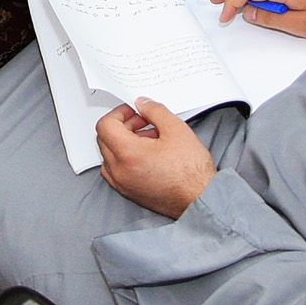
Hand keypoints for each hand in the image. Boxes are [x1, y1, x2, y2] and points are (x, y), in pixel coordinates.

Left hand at [96, 99, 217, 217]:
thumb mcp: (176, 129)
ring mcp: (123, 184)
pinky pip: (115, 171)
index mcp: (127, 153)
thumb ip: (155, 111)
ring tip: (149, 138)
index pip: (105, 125)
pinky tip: (146, 155)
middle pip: (105, 139)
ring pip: (109, 155)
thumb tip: (142, 104)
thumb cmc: (191, 172)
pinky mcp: (129, 193)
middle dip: (123, 126)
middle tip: (143, 121)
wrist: (200, 199)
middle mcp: (119, 171)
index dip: (119, 113)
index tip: (133, 111)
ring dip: (123, 142)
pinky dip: (124, 159)